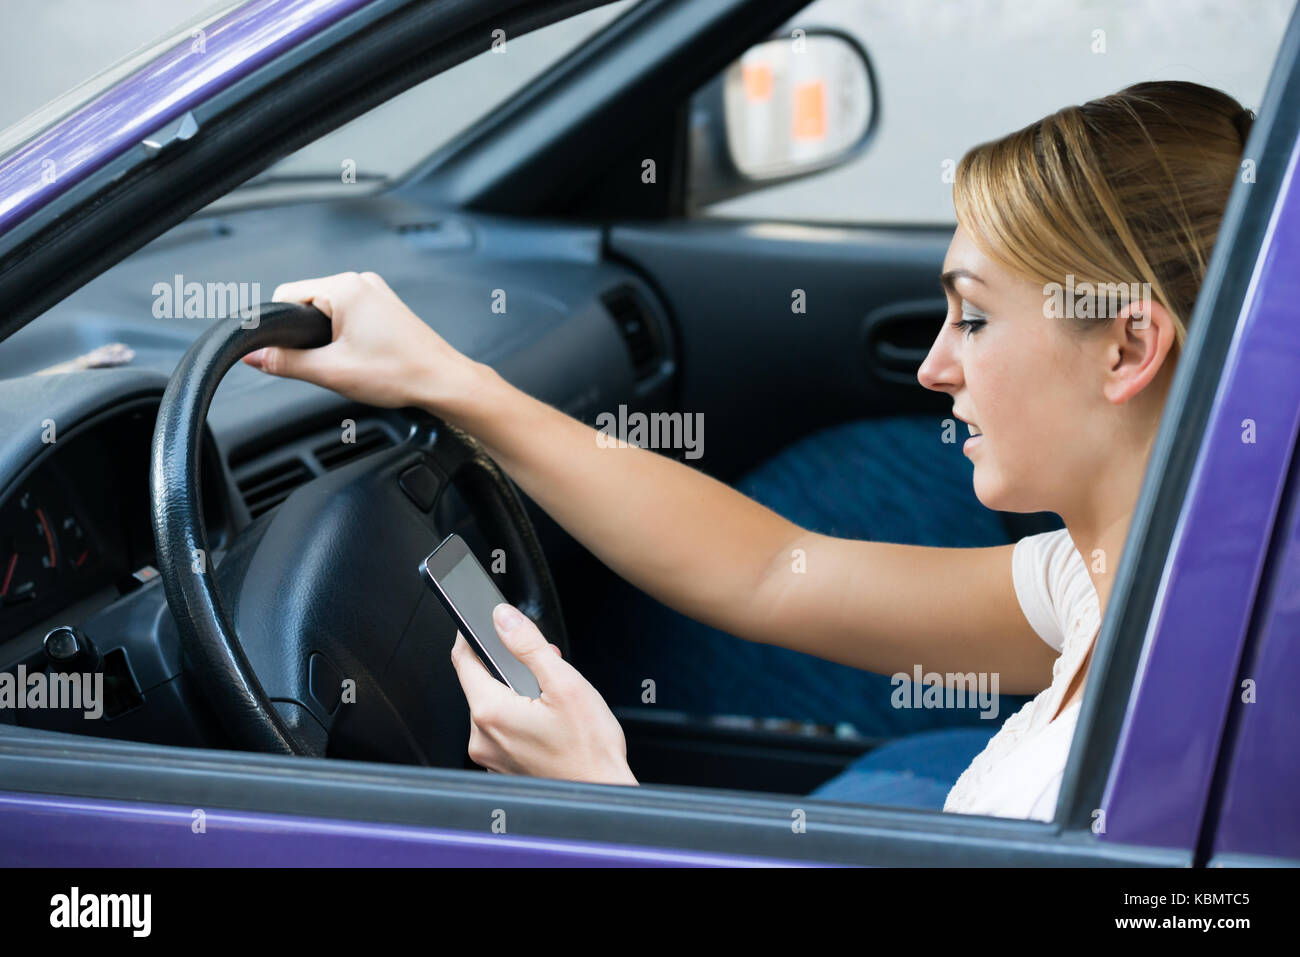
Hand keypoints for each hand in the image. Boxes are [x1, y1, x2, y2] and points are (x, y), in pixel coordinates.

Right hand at [242, 271, 480, 410]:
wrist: (443, 381)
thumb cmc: (400, 373)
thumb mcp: (331, 372)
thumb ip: (285, 362)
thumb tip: (253, 356)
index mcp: (344, 287)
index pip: (286, 295)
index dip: (279, 327)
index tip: (285, 352)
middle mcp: (360, 281)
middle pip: (307, 301)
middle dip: (306, 333)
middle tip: (328, 362)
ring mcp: (375, 291)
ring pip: (328, 309)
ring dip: (326, 335)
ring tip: (349, 361)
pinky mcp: (385, 305)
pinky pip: (348, 313)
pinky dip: (344, 334)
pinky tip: (362, 355)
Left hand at [449, 603, 636, 785]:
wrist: (601, 794)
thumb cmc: (589, 750)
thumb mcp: (565, 683)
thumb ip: (528, 645)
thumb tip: (504, 619)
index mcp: (491, 713)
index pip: (463, 660)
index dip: (471, 634)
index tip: (482, 620)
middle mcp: (482, 738)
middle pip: (480, 682)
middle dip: (508, 665)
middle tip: (542, 662)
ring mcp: (490, 756)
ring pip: (493, 706)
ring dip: (515, 691)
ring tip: (551, 696)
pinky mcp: (502, 766)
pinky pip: (501, 730)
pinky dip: (518, 716)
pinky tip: (546, 719)